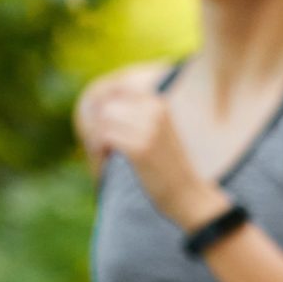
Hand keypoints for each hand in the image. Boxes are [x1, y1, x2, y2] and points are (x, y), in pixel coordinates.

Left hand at [87, 88, 226, 229]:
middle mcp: (155, 111)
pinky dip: (97, 153)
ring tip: (102, 158)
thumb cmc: (169, 165)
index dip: (101, 103)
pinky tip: (104, 165)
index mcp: (160, 103)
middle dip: (96, 128)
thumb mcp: (158, 131)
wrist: (187, 193)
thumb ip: (137, 115)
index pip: (119, 88)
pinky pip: (104, 139)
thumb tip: (99, 104)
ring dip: (95, 142)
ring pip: (103, 123)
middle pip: (107, 108)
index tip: (97, 125)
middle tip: (100, 149)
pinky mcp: (140, 149)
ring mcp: (149, 129)